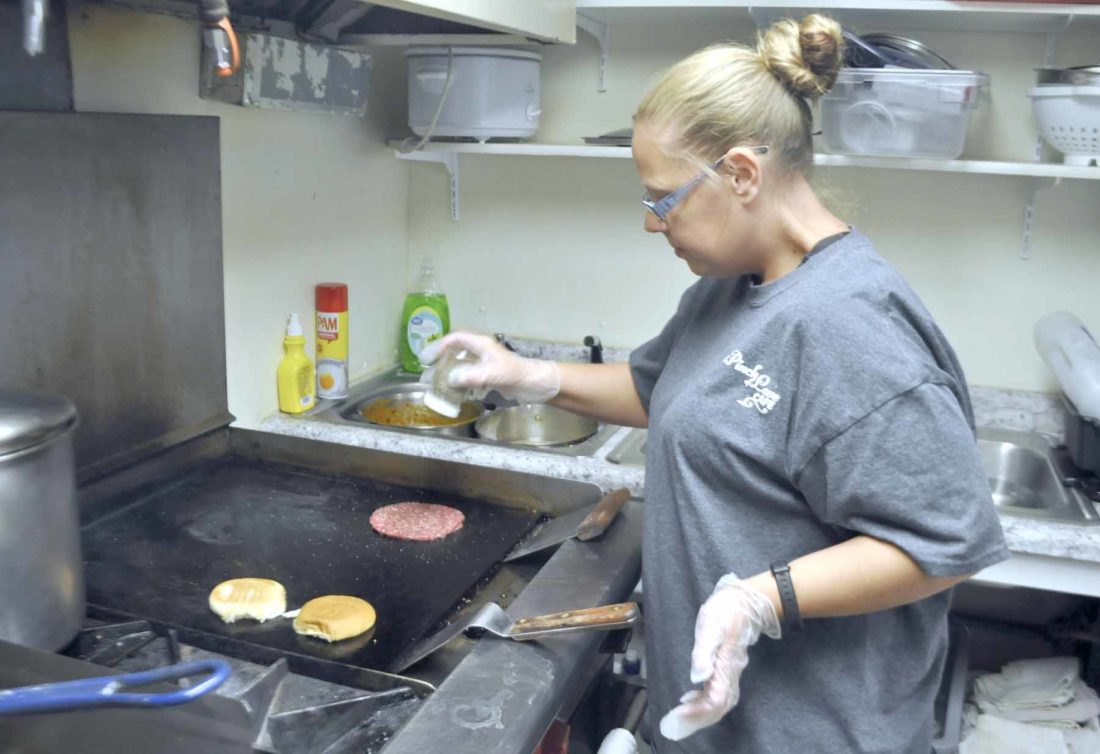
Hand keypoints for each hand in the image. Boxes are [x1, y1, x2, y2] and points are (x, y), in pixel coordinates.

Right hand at [419, 332, 560, 403]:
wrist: (533, 384)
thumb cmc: (514, 374)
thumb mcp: (491, 374)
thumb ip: (470, 376)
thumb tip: (450, 380)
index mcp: (481, 344)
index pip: (456, 338)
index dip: (440, 345)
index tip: (427, 357)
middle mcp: (481, 350)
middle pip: (456, 349)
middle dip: (441, 358)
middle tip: (428, 369)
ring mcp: (485, 362)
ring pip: (462, 363)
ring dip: (450, 371)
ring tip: (437, 381)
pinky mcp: (488, 374)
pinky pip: (469, 375)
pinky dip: (460, 381)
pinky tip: (455, 391)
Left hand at [659, 574, 780, 740]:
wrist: (744, 602)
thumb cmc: (726, 611)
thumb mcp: (711, 625)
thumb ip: (704, 651)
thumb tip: (697, 677)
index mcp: (726, 666)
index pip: (714, 700)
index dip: (696, 713)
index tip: (677, 717)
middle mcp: (730, 675)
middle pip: (716, 708)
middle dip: (695, 720)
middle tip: (672, 725)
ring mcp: (729, 673)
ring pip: (718, 703)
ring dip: (698, 714)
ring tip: (678, 717)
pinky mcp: (726, 669)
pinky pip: (717, 694)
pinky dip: (703, 702)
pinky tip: (689, 699)